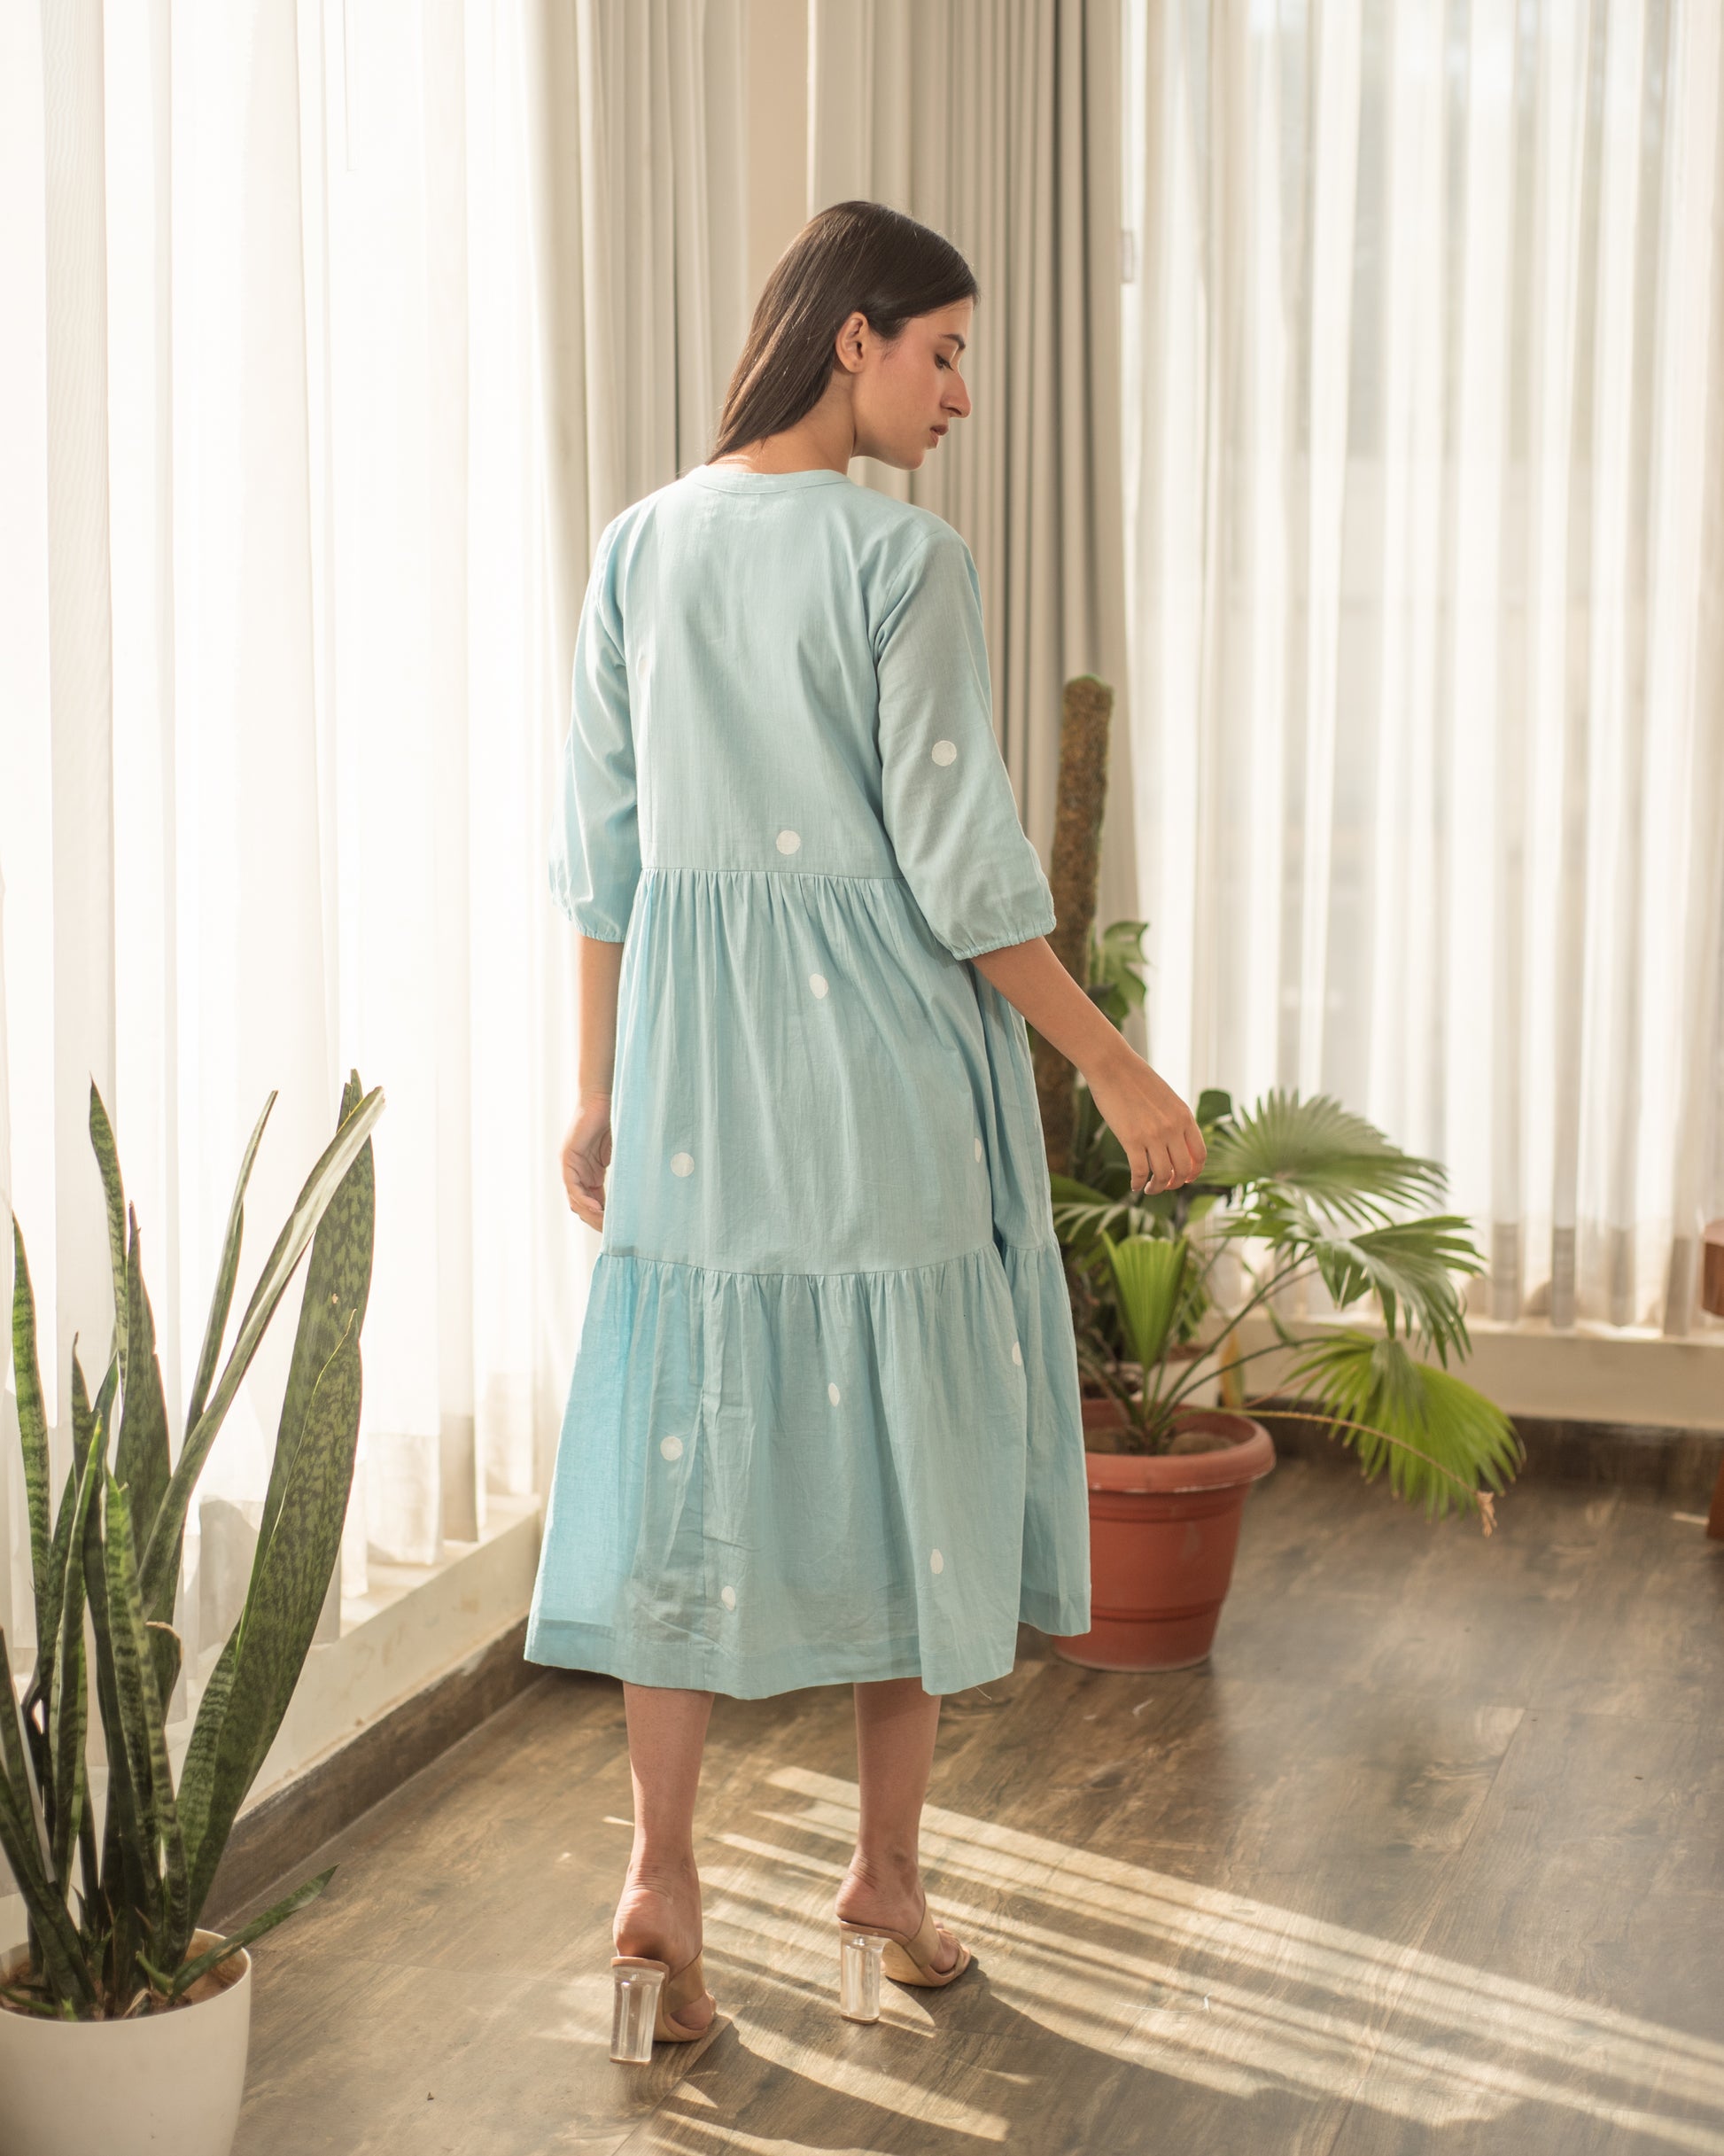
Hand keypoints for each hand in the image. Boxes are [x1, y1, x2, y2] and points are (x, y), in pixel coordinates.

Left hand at [560, 1093, 612, 1230]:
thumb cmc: (618, 1120)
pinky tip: (598, 1209)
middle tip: (613, 1232)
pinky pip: (573, 1187)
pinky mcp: (568, 1158)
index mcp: (590, 1173)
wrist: (606, 1097)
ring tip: (606, 1224)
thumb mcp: (623, 1155)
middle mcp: (578, 1171)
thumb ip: (624, 1173)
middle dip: (597, 1220)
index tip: (620, 1227)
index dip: (605, 1216)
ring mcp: (571, 1166)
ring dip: (591, 1214)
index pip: (594, 1202)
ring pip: (576, 1200)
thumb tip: (643, 1194)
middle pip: (583, 1205)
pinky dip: (584, 1200)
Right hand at [1084, 1044, 1205, 1196]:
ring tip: (1149, 1189)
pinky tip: (1134, 1185)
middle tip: (1165, 1185)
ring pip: (1163, 1175)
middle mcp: (1173, 1128)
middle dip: (1175, 1183)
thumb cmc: (1136, 1079)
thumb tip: (1175, 1144)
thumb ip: (1174, 1119)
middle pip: (1183, 1169)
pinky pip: (1140, 1171)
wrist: (1112, 1065)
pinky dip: (1138, 1183)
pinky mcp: (1131, 1139)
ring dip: (1157, 1188)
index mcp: (1185, 1116)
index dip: (1195, 1172)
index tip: (1185, 1178)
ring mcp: (1153, 1135)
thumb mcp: (1166, 1098)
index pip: (1200, 1154)